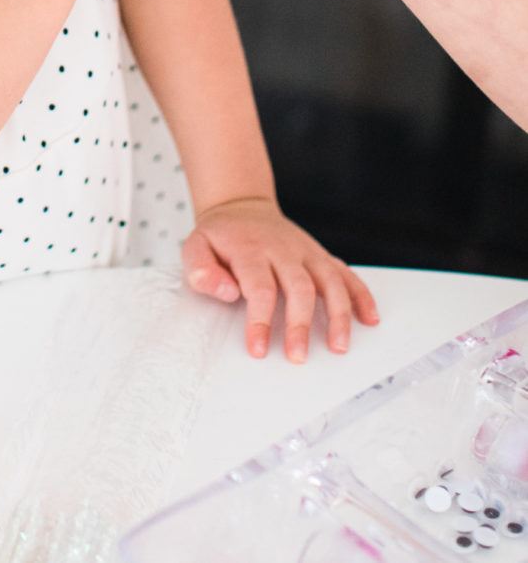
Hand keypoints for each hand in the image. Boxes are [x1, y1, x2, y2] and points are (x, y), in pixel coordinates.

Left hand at [182, 195, 379, 362]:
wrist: (241, 207)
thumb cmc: (220, 238)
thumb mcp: (196, 247)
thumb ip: (202, 270)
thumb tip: (228, 292)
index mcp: (251, 250)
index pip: (259, 288)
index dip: (260, 321)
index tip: (258, 350)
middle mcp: (283, 250)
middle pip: (299, 287)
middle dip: (301, 325)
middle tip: (297, 356)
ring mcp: (305, 252)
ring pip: (329, 281)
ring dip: (338, 314)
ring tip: (339, 346)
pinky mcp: (320, 255)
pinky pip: (346, 273)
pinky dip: (361, 295)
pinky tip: (369, 318)